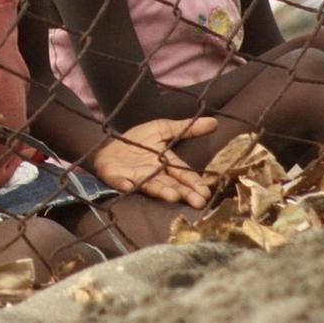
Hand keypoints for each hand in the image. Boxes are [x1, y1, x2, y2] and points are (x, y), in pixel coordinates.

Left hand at [92, 117, 217, 208]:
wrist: (108, 143)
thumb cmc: (138, 141)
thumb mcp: (162, 129)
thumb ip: (185, 129)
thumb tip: (214, 122)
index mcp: (167, 165)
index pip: (184, 175)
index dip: (195, 183)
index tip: (206, 192)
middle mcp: (154, 175)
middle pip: (172, 186)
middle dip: (185, 194)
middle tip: (198, 202)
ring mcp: (136, 178)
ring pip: (151, 186)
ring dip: (161, 191)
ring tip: (173, 196)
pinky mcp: (117, 178)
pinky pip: (121, 182)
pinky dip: (125, 185)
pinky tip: (128, 186)